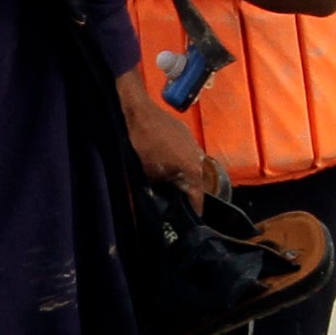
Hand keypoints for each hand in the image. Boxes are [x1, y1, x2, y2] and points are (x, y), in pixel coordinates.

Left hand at [122, 76, 226, 206]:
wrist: (137, 111)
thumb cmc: (141, 144)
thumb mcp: (146, 176)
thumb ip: (157, 193)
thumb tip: (158, 205)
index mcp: (193, 170)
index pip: (197, 200)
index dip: (191, 214)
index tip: (185, 222)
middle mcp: (198, 157)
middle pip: (195, 184)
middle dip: (184, 194)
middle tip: (171, 204)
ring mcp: (193, 144)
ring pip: (189, 168)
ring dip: (180, 176)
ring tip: (165, 183)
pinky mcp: (184, 133)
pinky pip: (184, 154)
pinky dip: (176, 162)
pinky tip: (162, 162)